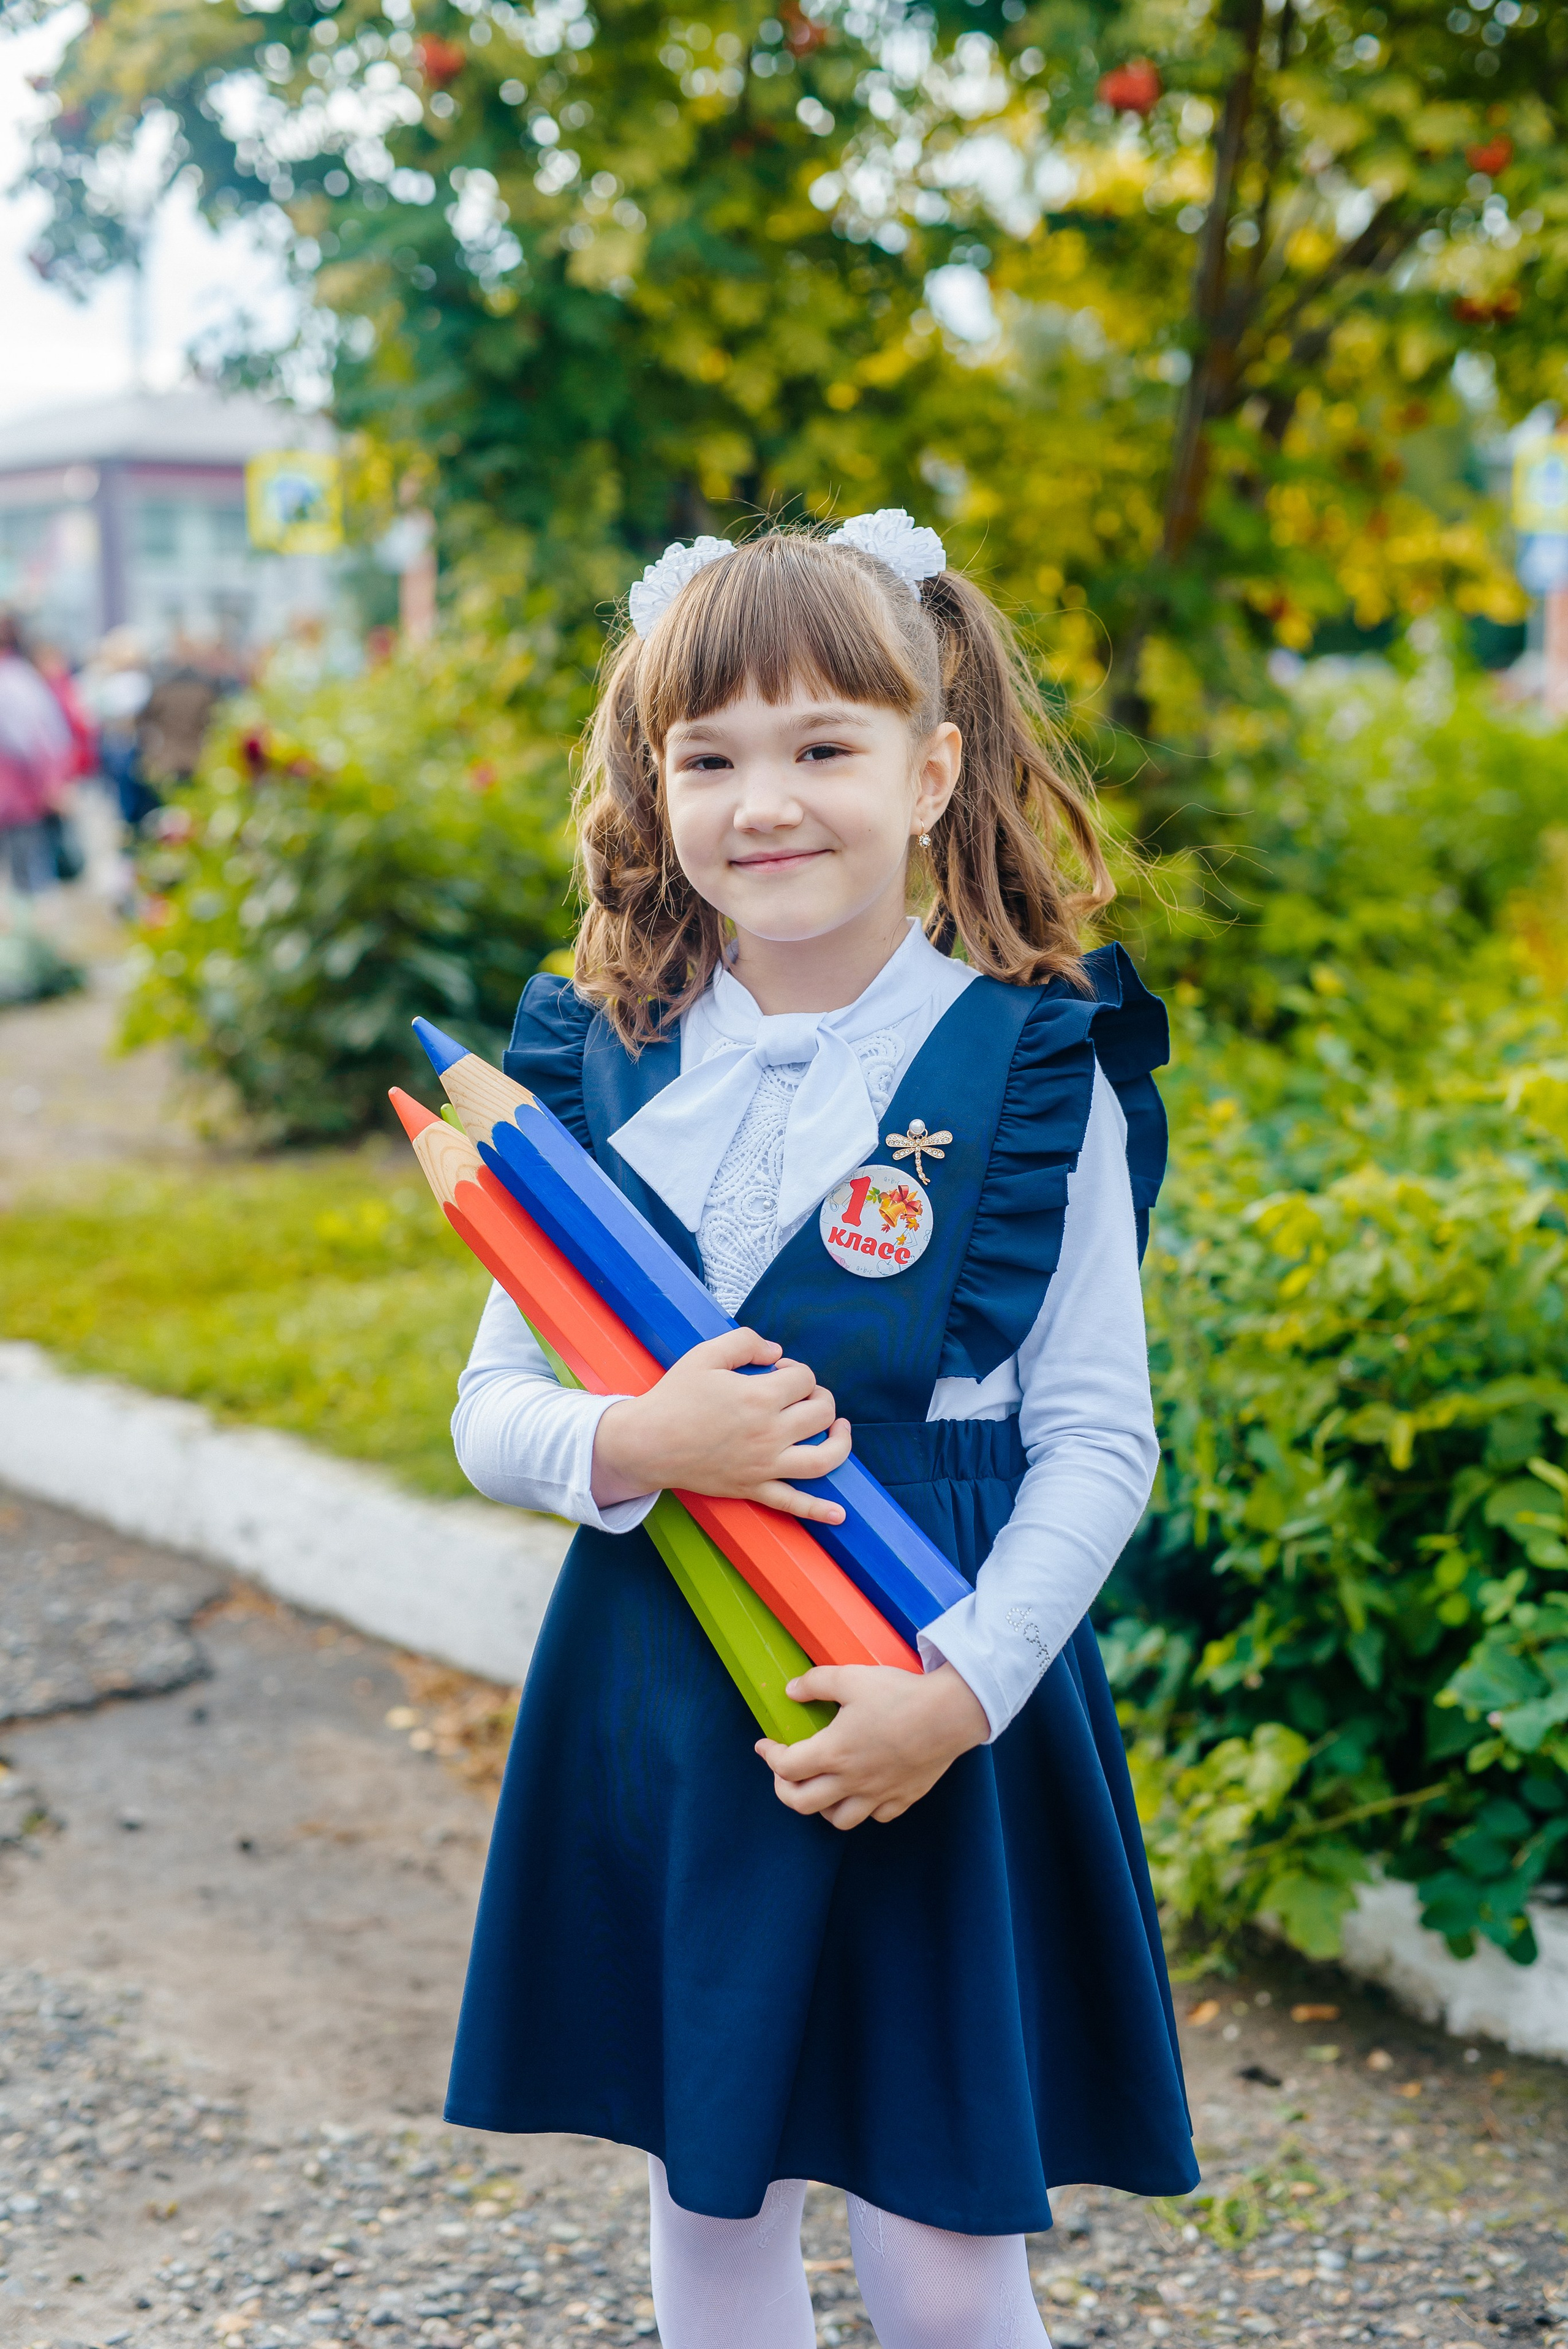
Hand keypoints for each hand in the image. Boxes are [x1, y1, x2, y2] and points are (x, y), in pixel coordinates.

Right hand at [591, 1327, 851, 1523]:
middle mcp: (769, 1433)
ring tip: (838, 1429)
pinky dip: (818, 1510)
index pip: (804, 1379)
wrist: (646, 1443)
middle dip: (819, 1396)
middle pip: (821, 1413)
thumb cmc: (675, 1397)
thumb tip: (778, 1352)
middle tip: (800, 1394)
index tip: (778, 1371)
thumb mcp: (706, 1354)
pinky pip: (793, 1504)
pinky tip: (839, 1514)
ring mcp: (764, 1465)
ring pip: (823, 1459)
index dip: (795, 1369)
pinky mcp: (753, 1488)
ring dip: (839, 1442)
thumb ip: (746, 1341)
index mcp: (759, 1398)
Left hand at [755, 1661, 989, 1829]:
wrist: (950, 1713)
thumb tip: (791, 1690)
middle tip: (785, 1773)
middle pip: (802, 1803)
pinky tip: (863, 1790)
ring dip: (822, 1805)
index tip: (765, 1746)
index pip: (786, 1767)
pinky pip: (876, 1815)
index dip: (770, 1757)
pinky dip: (863, 1808)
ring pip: (838, 1819)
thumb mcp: (851, 1677)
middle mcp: (852, 1780)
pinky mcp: (903, 1798)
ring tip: (822, 1785)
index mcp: (834, 1752)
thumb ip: (816, 1683)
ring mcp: (878, 1794)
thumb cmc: (900, 1694)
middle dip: (784, 1790)